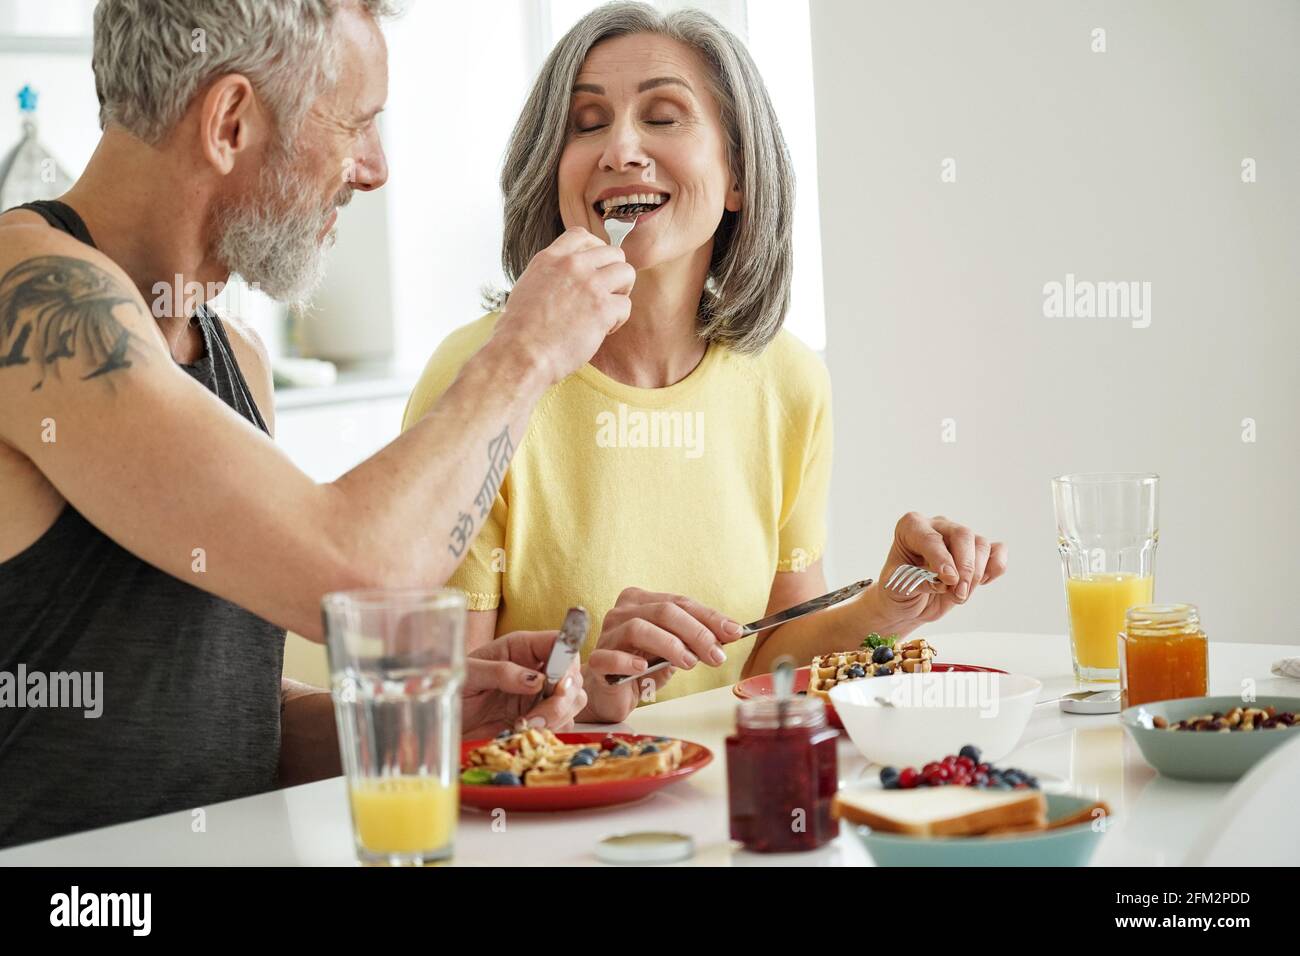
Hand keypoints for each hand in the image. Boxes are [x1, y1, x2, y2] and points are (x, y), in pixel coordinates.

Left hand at [461, 630, 587, 739]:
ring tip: (527, 726)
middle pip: (573, 677)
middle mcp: (538, 668)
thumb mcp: (471, 674)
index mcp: (523, 647)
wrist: (447, 715)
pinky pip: (562, 722)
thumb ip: (502, 672)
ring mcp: (540, 694)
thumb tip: (536, 680)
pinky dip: (552, 730)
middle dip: (562, 700)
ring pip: (573, 701)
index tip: (558, 686)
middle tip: (536, 718)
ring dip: (557, 717)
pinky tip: (528, 732)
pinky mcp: (539, 716)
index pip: (561, 643)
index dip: (567, 663)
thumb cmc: (455, 686)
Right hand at [492, 227, 634, 384]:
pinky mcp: (603, 308)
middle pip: (613, 252)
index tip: (595, 268)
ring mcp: (590, 285)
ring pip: (627, 272)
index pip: (581, 236)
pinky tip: (602, 331)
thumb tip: (562, 281)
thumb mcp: (527, 288)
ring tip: (607, 311)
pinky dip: (618, 320)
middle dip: (614, 273)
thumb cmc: (518, 332)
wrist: (521, 354)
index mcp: (550, 259)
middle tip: (605, 295)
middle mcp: (572, 266)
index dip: (595, 250)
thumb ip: (549, 276)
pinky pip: (626, 305)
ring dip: (621, 292)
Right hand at [581, 588, 744, 722]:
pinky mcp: (597, 660)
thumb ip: (694, 638)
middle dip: (696, 632)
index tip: (735, 632)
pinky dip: (628, 661)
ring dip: (670, 645)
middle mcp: (622, 612)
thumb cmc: (642, 665)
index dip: (709, 617)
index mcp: (641, 601)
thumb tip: (729, 633)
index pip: (680, 603)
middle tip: (716, 655)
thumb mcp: (674, 649)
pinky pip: (610, 656)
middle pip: (663, 612)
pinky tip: (643, 668)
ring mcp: (607, 634)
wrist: (610, 693)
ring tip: (690, 663)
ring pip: (639, 628)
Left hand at [871, 512, 1008, 628]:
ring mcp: (959, 537)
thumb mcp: (896, 587)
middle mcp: (938, 526)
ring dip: (976, 575)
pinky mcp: (976, 552)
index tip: (949, 579)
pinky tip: (981, 583)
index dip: (942, 559)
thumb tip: (943, 582)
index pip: (931, 538)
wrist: (908, 601)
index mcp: (911, 527)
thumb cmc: (898, 588)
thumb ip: (918, 581)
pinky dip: (995, 568)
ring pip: (981, 545)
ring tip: (959, 596)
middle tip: (959, 593)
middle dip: (965, 567)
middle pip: (963, 535)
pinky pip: (997, 551)